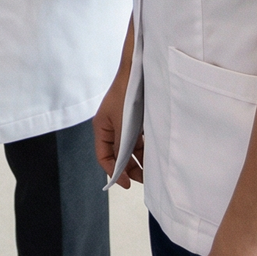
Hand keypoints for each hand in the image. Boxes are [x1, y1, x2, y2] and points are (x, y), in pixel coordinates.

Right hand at [93, 68, 142, 186]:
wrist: (137, 72)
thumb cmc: (125, 95)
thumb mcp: (121, 125)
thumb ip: (121, 147)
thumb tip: (122, 168)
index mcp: (101, 128)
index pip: (103, 157)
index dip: (114, 172)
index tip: (127, 184)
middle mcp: (111, 128)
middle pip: (118, 155)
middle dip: (130, 168)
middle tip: (144, 180)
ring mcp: (123, 124)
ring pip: (130, 149)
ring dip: (140, 160)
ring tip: (153, 170)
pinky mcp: (135, 120)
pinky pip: (138, 140)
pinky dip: (145, 149)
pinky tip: (155, 155)